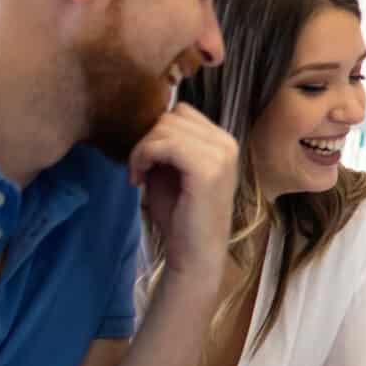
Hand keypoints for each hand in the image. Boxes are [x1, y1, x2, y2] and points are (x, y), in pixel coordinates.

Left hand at [128, 104, 239, 280]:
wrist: (195, 253)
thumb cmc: (182, 217)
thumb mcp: (172, 170)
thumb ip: (166, 144)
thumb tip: (146, 121)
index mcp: (223, 142)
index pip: (181, 112)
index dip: (156, 132)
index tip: (145, 160)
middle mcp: (227, 143)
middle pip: (172, 116)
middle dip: (147, 139)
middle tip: (138, 170)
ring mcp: (220, 155)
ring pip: (165, 127)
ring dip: (142, 149)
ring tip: (138, 175)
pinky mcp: (207, 169)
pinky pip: (164, 144)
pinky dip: (143, 157)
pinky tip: (138, 180)